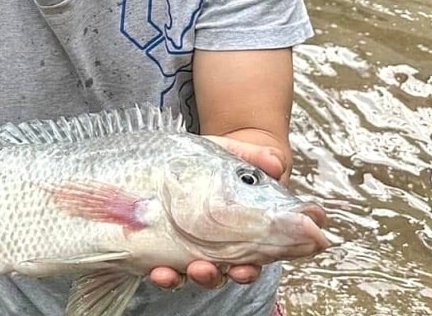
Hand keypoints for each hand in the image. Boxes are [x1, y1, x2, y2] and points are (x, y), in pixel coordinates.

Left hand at [148, 134, 287, 289]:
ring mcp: (191, 248)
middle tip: (203, 269)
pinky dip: (162, 274)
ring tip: (169, 273)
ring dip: (179, 278)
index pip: (251, 261)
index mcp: (242, 233)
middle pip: (219, 273)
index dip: (247, 270)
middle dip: (210, 275)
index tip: (243, 268)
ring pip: (190, 272)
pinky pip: (165, 266)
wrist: (191, 157)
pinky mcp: (167, 243)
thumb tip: (275, 164)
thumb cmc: (223, 161)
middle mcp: (218, 247)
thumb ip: (258, 158)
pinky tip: (156, 270)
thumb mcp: (238, 154)